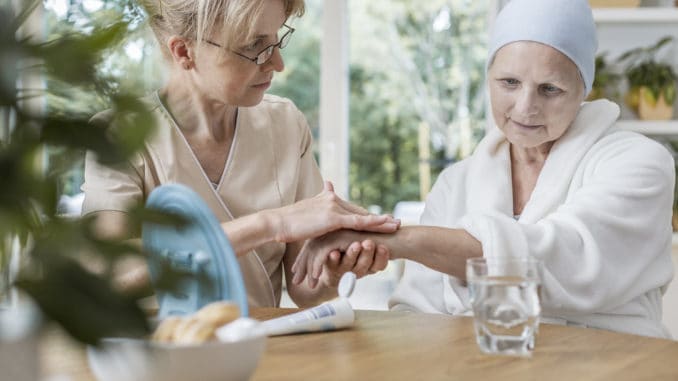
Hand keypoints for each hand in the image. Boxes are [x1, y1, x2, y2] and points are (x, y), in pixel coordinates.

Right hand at [271, 181, 399, 242]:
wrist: (277, 223)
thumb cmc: (288, 222)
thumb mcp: (305, 213)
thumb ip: (316, 207)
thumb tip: (321, 199)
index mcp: (327, 199)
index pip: (351, 209)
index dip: (367, 215)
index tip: (381, 219)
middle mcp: (332, 199)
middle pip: (360, 211)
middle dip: (379, 218)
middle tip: (395, 221)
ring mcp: (333, 207)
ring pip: (362, 216)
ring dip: (381, 221)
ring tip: (396, 225)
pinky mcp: (333, 218)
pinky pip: (357, 222)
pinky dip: (373, 223)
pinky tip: (385, 225)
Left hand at [291, 230, 389, 287]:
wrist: (393, 241)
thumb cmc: (377, 247)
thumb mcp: (357, 252)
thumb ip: (345, 254)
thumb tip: (330, 261)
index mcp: (334, 231)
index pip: (314, 246)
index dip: (306, 261)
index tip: (299, 274)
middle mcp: (333, 229)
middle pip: (311, 248)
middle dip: (303, 266)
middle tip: (296, 280)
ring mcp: (336, 232)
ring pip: (315, 251)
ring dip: (308, 269)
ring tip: (304, 284)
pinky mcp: (341, 237)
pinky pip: (324, 254)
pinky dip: (318, 267)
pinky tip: (315, 280)